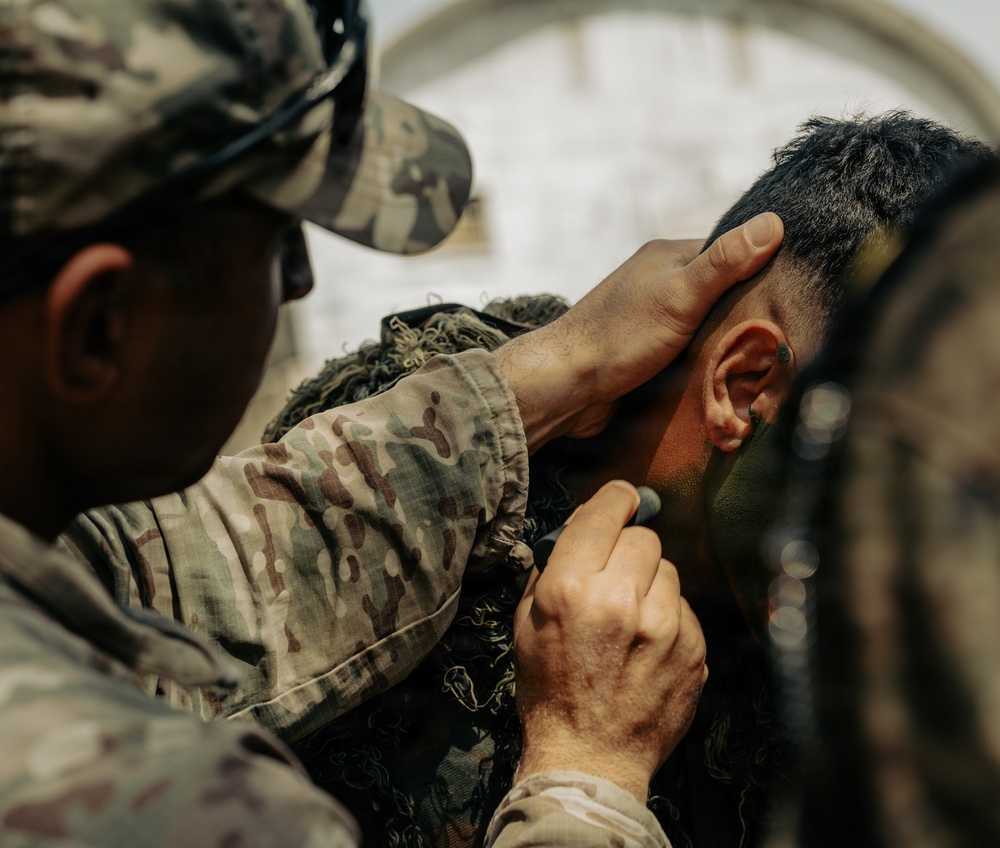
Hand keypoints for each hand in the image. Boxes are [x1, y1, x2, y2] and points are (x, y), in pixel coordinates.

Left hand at [494, 212, 782, 451]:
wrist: (565, 388)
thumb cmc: (619, 337)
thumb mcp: (679, 295)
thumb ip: (724, 263)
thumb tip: (774, 222)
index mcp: (668, 258)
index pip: (732, 254)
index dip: (764, 270)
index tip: (796, 294)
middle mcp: (660, 284)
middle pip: (721, 293)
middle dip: (748, 312)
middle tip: (783, 337)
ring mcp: (652, 320)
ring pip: (706, 326)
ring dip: (726, 343)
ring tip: (761, 362)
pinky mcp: (647, 355)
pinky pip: (689, 353)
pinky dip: (706, 363)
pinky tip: (726, 377)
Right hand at [512, 480, 707, 800]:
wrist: (590, 759)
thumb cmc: (549, 692)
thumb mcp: (526, 626)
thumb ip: (551, 571)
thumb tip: (580, 532)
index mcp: (572, 590)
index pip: (605, 514)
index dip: (616, 500)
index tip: (622, 499)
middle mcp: (622, 601)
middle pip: (644, 538)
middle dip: (629, 550)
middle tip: (615, 577)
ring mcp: (665, 628)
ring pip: (669, 571)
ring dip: (651, 583)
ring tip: (632, 618)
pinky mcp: (694, 651)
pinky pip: (685, 608)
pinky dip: (668, 617)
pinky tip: (648, 646)